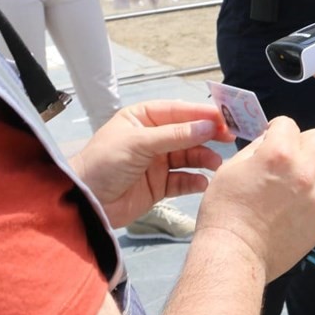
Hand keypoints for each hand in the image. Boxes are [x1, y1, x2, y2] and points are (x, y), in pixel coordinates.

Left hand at [68, 100, 230, 227]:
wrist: (84, 203)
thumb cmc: (104, 163)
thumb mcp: (138, 143)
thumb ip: (175, 135)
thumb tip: (209, 126)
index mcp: (143, 118)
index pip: (179, 111)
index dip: (202, 114)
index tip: (225, 117)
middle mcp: (153, 138)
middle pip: (187, 133)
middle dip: (208, 135)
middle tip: (229, 138)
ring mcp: (157, 162)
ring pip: (188, 157)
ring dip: (203, 159)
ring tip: (216, 164)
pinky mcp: (159, 186)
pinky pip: (183, 180)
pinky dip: (194, 181)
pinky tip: (202, 182)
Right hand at [196, 116, 314, 281]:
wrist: (235, 255)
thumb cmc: (225, 212)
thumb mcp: (231, 168)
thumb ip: (257, 150)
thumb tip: (269, 141)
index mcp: (280, 154)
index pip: (289, 124)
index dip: (277, 130)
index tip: (271, 139)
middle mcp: (304, 173)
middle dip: (307, 143)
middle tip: (289, 158)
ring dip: (301, 180)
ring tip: (276, 201)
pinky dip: (302, 205)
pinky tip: (281, 219)